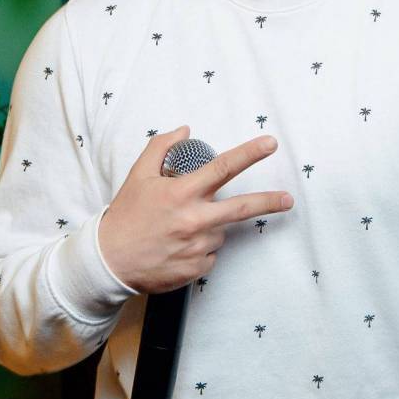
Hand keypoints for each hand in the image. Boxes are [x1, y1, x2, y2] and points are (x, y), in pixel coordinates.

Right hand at [98, 125, 293, 294]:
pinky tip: (177, 247)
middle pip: (242, 207)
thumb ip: (161, 148)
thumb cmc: (125, 216)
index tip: (270, 144)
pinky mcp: (196, 268)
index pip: (224, 167)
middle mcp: (194, 219)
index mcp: (182, 193)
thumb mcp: (138, 175)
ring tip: (179, 229)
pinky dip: (200, 248)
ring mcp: (197, 246)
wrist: (109, 261)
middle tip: (288, 199)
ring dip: (209, 227)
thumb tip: (184, 130)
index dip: (250, 153)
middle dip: (269, 201)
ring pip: (220, 231)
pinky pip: (210, 254)